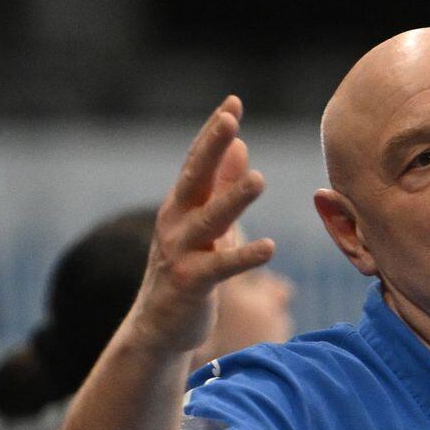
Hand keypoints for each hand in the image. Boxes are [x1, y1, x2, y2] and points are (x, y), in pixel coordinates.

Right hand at [127, 96, 276, 355]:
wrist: (159, 327)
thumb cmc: (187, 271)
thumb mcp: (205, 225)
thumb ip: (221, 187)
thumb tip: (241, 146)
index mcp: (181, 206)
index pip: (197, 162)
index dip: (213, 133)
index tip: (233, 102)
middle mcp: (176, 223)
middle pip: (194, 179)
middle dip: (210, 148)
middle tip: (230, 120)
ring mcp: (180, 253)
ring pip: (209, 220)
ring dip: (232, 198)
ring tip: (258, 179)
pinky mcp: (190, 284)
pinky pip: (221, 268)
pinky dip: (244, 256)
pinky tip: (269, 247)